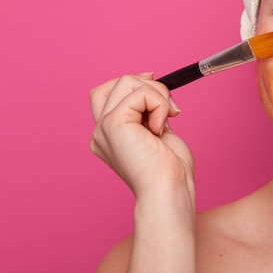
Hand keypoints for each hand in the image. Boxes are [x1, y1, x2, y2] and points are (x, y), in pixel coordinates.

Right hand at [89, 73, 193, 198]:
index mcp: (109, 135)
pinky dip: (159, 104)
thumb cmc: (170, 170)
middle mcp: (100, 131)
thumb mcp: (158, 131)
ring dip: (158, 95)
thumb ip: (149, 110)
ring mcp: (103, 127)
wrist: (168, 191)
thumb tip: (151, 81)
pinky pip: (140, 93)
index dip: (132, 82)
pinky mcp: (113, 124)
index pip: (106, 93)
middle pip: (118, 83)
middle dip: (151, 86)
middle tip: (171, 109)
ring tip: (167, 120)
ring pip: (127, 82)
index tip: (156, 85)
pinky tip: (161, 129)